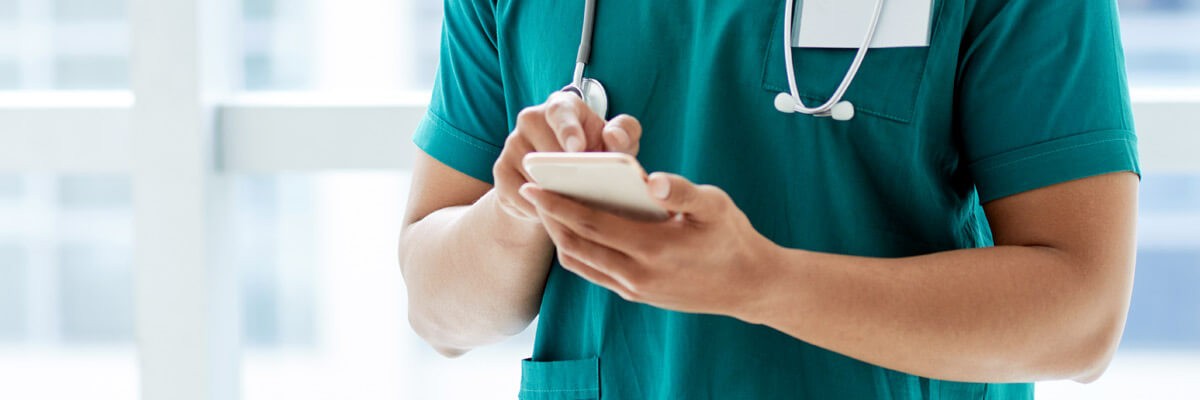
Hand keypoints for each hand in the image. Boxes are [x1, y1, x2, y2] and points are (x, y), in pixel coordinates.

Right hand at [493, 92, 642, 220]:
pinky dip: (540, 209)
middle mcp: (531, 119)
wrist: (561, 178)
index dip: (568, 130)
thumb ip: (625, 133)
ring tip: (576, 203)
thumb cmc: (595, 153)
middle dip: (567, 175)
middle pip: (545, 150)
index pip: (559, 112)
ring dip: (555, 195)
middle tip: (588, 192)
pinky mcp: (501, 171)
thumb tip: (613, 137)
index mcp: (561, 106)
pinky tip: (556, 213)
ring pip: (532, 177)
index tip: (578, 149)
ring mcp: (512, 144)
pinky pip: (521, 196)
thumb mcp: (618, 143)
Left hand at [519, 172, 778, 318]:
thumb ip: (682, 191)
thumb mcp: (715, 206)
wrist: (749, 286)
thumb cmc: (731, 238)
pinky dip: (577, 252)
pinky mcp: (637, 295)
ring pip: (581, 263)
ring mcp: (635, 289)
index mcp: (653, 247)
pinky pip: (595, 274)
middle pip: (576, 245)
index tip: (533, 185)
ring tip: (547, 209)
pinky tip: (573, 231)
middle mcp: (637, 274)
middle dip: (549, 218)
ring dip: (559, 237)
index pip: (591, 224)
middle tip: (530, 191)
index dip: (557, 204)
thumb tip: (652, 179)